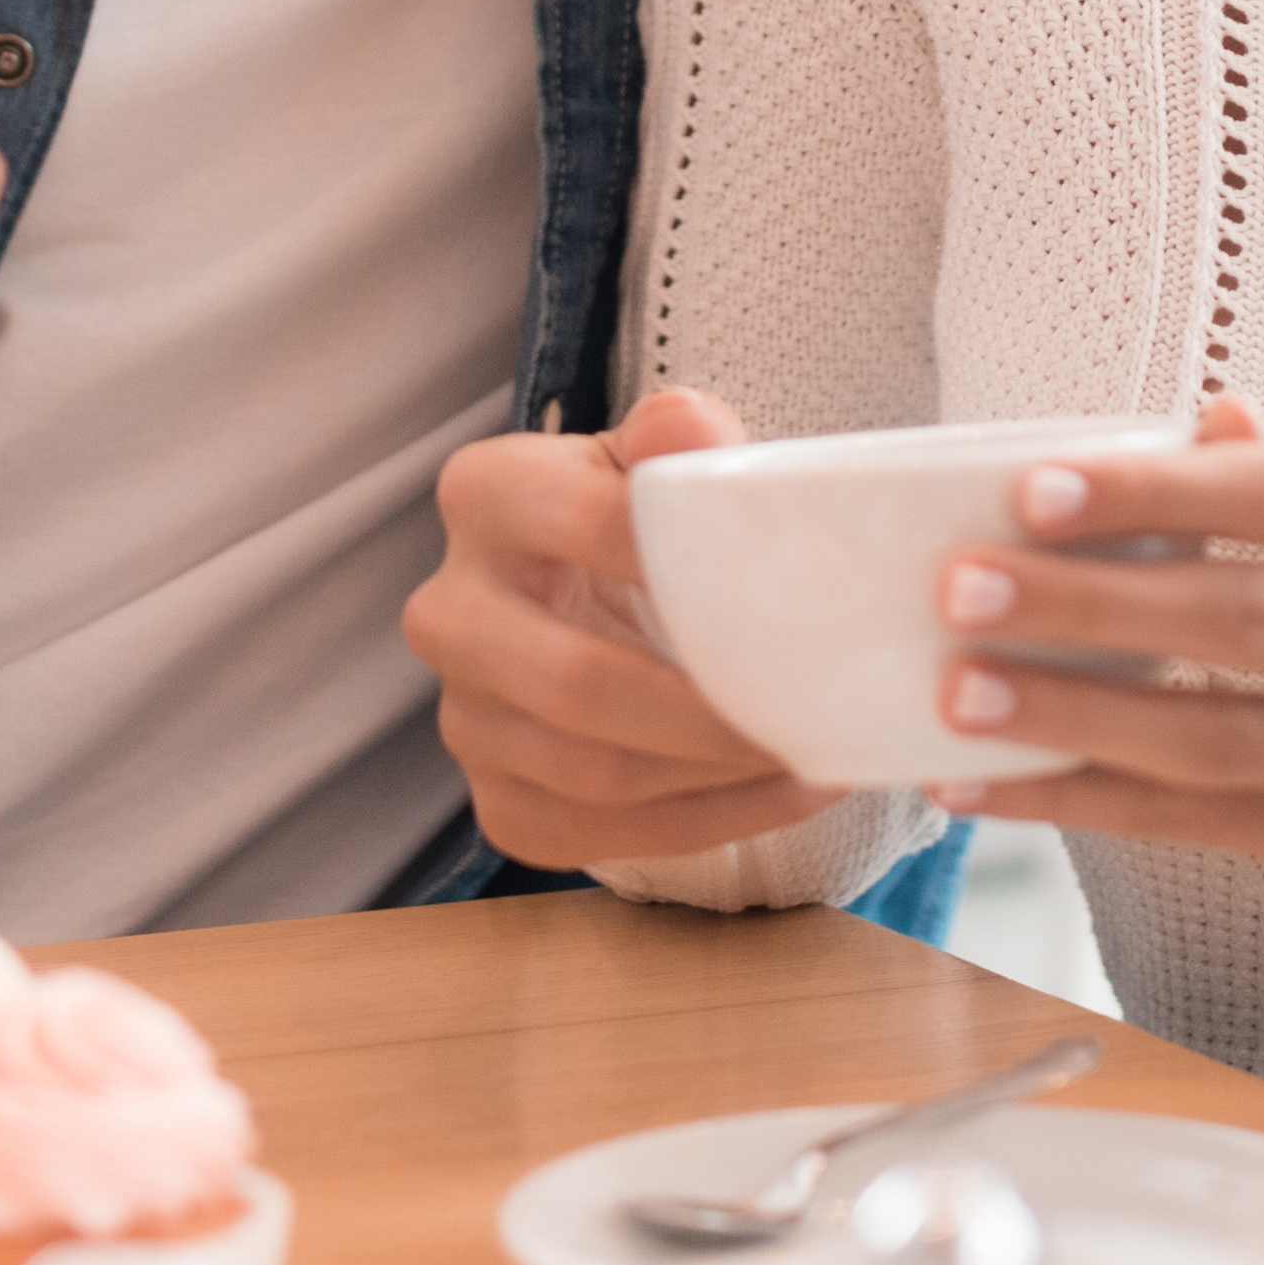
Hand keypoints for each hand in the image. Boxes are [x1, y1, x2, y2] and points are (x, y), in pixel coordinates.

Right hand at [408, 388, 828, 868]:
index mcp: (485, 495)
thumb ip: (676, 438)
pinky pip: (602, 836)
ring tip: (815, 754)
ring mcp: (463, 716)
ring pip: (595, 774)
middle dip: (709, 713)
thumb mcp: (655, 460)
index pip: (589, 525)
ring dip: (720, 778)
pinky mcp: (496, 800)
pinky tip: (782, 793)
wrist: (589, 605)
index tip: (789, 598)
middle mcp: (449, 610)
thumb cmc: (636, 525)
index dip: (689, 564)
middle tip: (807, 714)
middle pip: (578, 684)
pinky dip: (708, 823)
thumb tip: (690, 428)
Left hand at [913, 394, 1263, 893]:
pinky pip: (1199, 828)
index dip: (1155, 494)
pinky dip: (1083, 806)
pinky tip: (990, 784)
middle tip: (966, 586)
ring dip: (1070, 722)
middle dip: (1089, 605)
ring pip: (1213, 745)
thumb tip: (1204, 423)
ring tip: (959, 694)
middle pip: (1242, 623)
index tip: (1033, 491)